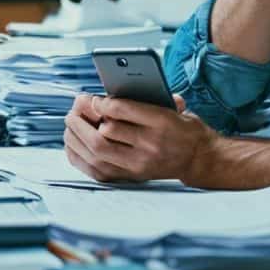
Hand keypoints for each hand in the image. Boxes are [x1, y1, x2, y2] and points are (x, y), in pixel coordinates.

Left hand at [63, 94, 216, 185]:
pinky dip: (79, 155)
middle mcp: (150, 145)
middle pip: (106, 132)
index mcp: (163, 122)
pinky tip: (74, 142)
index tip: (93, 98)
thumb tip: (112, 92)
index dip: (102, 102)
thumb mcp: (174, 107)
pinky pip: (95, 169)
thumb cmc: (183, 129)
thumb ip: (149, 97)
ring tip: (71, 122)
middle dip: (84, 118)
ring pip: (97, 151)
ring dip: (78, 135)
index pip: (123, 110)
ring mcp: (139, 165)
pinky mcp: (130, 177)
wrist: (198, 159)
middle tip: (76, 107)